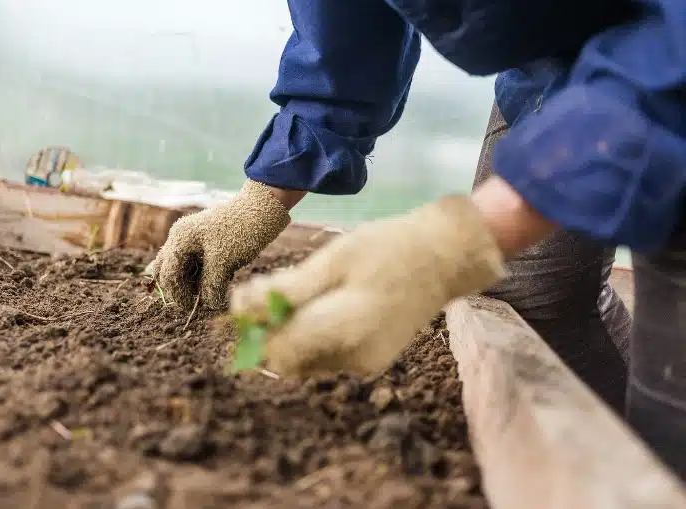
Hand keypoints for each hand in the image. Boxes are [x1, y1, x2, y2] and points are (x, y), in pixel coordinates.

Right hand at [150, 180, 290, 309]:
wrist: (263, 208)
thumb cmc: (242, 232)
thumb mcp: (224, 262)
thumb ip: (210, 286)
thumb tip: (207, 306)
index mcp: (180, 239)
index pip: (168, 275)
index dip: (178, 295)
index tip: (194, 308)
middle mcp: (181, 238)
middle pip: (167, 271)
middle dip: (179, 290)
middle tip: (196, 304)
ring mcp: (191, 240)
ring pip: (180, 269)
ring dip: (190, 285)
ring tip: (209, 294)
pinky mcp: (204, 244)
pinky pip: (195, 266)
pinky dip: (201, 277)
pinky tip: (217, 282)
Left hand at [230, 195, 505, 376]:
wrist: (445, 258)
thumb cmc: (389, 248)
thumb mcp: (334, 259)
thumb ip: (288, 290)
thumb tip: (240, 310)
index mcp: (344, 332)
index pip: (276, 349)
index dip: (251, 328)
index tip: (242, 298)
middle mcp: (353, 359)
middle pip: (287, 360)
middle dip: (267, 330)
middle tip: (265, 292)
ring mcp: (364, 364)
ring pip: (304, 360)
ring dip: (288, 332)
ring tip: (296, 291)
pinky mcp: (370, 361)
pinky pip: (325, 356)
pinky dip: (311, 335)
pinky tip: (319, 304)